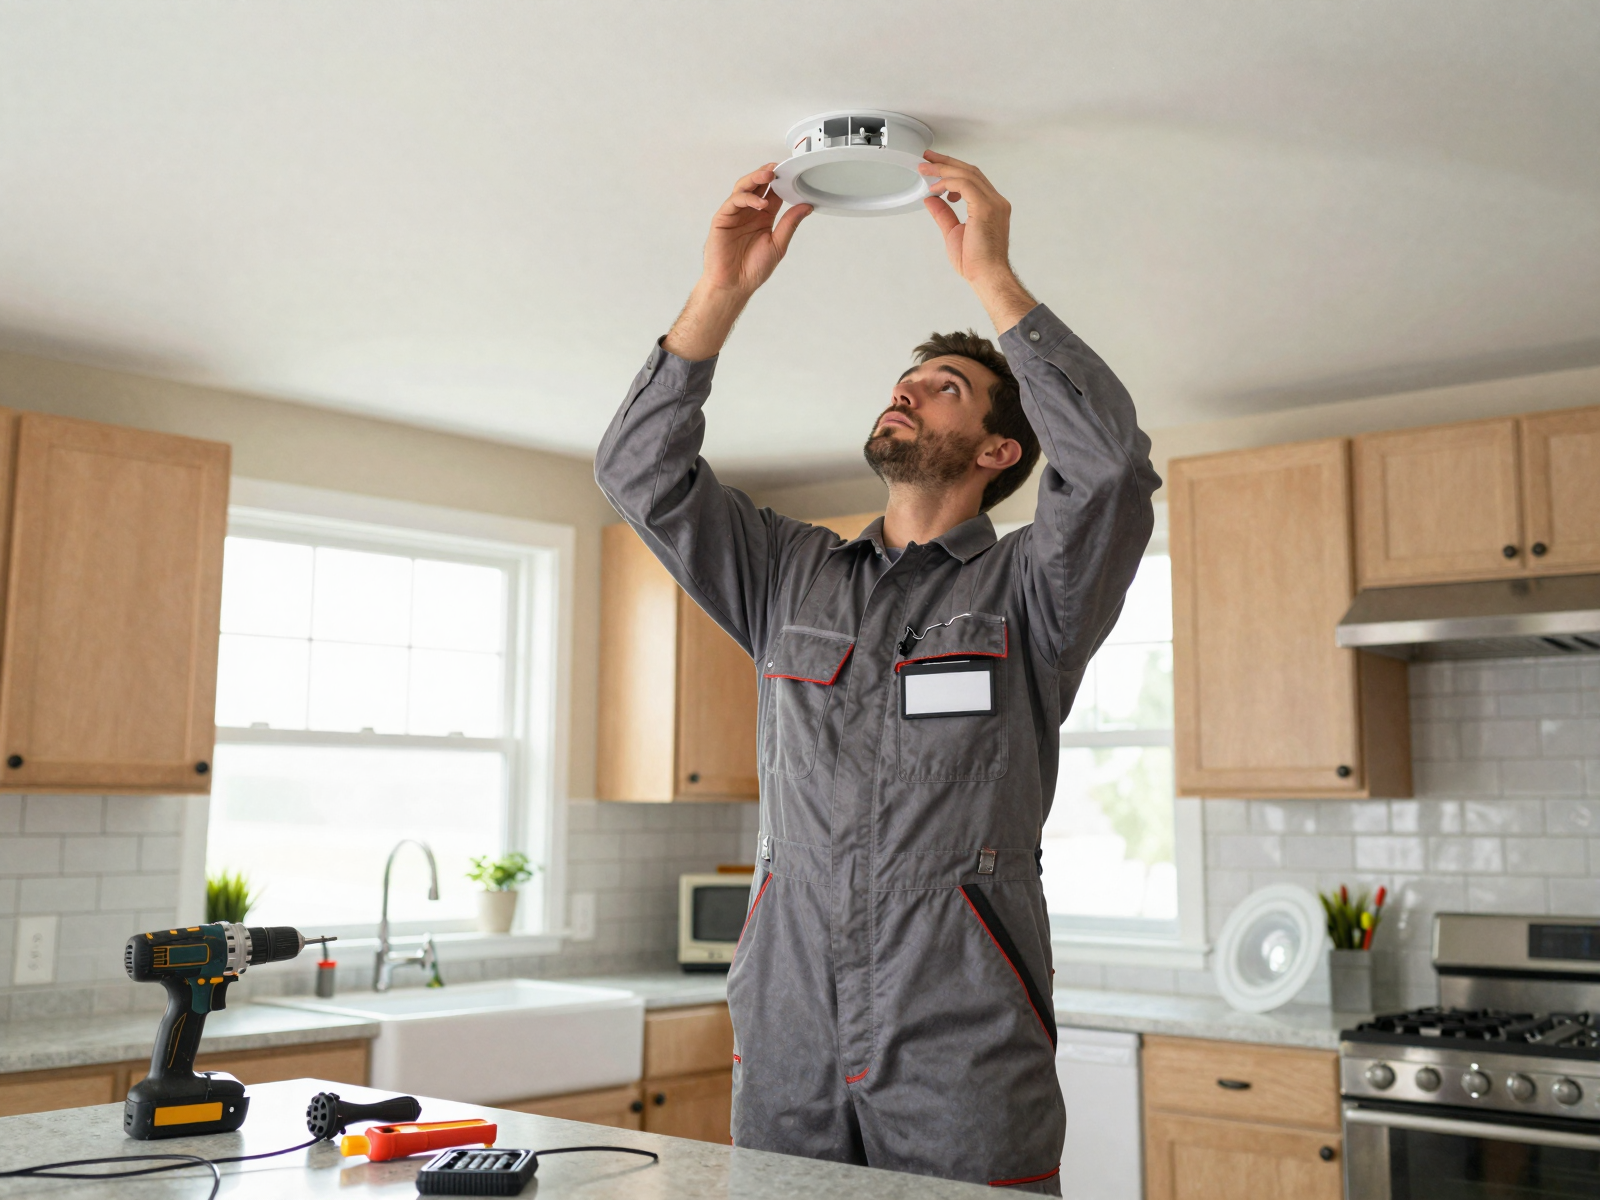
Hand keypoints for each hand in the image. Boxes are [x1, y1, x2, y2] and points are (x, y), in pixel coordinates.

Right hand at [664, 167, 811, 360]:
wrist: (734, 285)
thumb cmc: (752, 269)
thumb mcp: (778, 244)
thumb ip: (790, 223)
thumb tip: (806, 206)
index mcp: (763, 217)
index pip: (773, 192)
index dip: (781, 180)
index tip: (792, 171)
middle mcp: (749, 212)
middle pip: (757, 184)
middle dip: (767, 173)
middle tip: (778, 166)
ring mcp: (735, 214)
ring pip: (744, 188)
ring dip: (755, 178)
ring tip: (769, 175)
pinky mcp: (722, 219)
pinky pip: (734, 202)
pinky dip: (747, 198)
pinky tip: (759, 202)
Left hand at [920, 152, 1035, 333]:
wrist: (988, 276)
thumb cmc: (976, 262)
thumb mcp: (953, 232)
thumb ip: (943, 214)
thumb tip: (931, 199)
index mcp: (991, 206)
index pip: (972, 179)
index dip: (952, 169)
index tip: (934, 165)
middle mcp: (995, 201)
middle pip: (970, 171)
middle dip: (946, 162)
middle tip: (926, 158)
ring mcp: (993, 203)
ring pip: (967, 175)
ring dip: (943, 169)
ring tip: (924, 169)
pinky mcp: (986, 208)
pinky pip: (965, 185)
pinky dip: (948, 182)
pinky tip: (935, 187)